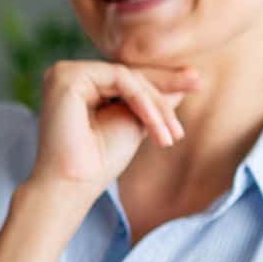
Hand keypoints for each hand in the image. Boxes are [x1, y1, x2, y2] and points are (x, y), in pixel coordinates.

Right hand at [31, 61, 198, 189]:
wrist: (73, 187)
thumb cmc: (98, 164)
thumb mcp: (135, 124)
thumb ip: (154, 101)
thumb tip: (187, 79)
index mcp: (79, 87)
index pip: (126, 79)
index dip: (162, 82)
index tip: (197, 82)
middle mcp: (68, 76)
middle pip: (128, 74)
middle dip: (166, 86)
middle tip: (198, 86)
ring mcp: (64, 74)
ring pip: (127, 75)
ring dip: (156, 104)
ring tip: (172, 134)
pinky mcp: (66, 77)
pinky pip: (120, 78)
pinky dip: (143, 100)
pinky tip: (155, 124)